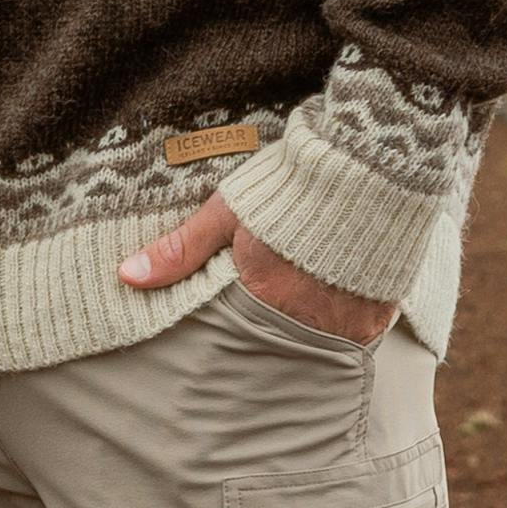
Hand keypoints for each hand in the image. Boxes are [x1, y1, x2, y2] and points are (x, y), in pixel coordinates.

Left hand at [126, 198, 393, 342]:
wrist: (375, 165)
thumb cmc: (295, 184)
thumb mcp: (229, 210)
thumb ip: (181, 248)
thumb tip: (127, 277)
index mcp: (264, 300)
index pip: (233, 331)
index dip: (230, 324)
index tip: (229, 315)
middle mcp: (306, 322)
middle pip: (276, 343)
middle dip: (268, 331)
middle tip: (266, 314)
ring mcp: (348, 324)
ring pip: (316, 343)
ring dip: (305, 328)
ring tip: (300, 308)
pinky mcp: (380, 314)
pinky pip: (355, 335)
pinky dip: (342, 323)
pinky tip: (336, 300)